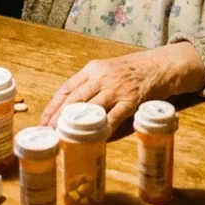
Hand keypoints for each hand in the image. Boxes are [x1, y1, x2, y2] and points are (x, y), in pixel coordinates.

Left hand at [40, 42, 204, 131]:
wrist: (161, 65)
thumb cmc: (133, 70)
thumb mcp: (108, 70)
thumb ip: (92, 84)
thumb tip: (73, 107)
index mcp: (93, 69)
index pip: (67, 88)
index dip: (53, 106)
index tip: (43, 121)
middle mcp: (102, 77)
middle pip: (75, 100)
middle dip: (59, 118)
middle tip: (48, 134)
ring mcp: (117, 88)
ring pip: (91, 108)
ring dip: (77, 125)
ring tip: (65, 139)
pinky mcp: (131, 99)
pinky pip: (114, 116)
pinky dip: (104, 128)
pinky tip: (95, 138)